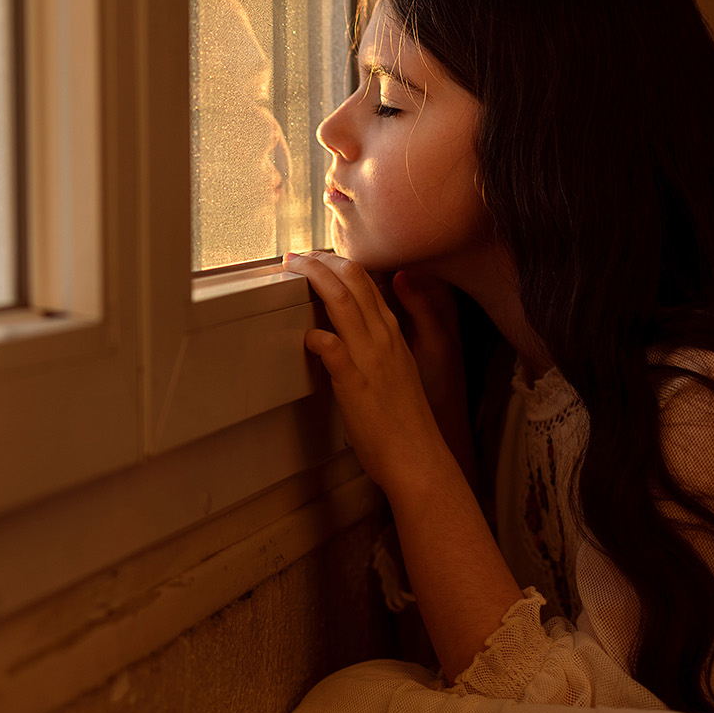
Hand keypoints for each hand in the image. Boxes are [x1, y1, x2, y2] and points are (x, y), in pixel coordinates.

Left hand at [283, 251, 459, 496]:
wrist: (418, 457)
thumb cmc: (403, 421)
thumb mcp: (395, 370)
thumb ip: (376, 346)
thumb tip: (351, 331)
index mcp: (392, 334)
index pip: (366, 283)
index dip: (339, 265)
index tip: (318, 258)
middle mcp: (383, 339)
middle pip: (354, 282)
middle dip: (323, 261)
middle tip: (298, 255)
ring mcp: (371, 360)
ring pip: (345, 304)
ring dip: (317, 280)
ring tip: (295, 269)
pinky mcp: (357, 384)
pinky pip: (336, 352)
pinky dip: (320, 337)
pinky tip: (307, 334)